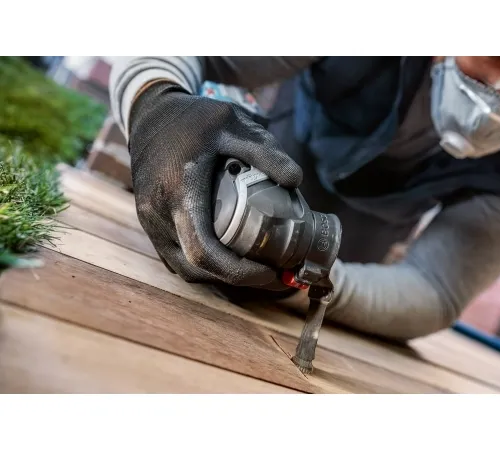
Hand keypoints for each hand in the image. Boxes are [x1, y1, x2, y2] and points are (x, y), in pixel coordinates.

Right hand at [127, 81, 302, 288]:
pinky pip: (175, 257)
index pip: (204, 251)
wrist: (148, 114)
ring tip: (255, 269)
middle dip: (236, 279)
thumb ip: (264, 151)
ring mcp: (149, 221)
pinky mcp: (149, 223)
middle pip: (196, 268)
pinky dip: (203, 266)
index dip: (239, 272)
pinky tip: (229, 257)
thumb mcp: (231, 122)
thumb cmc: (191, 118)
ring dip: (219, 275)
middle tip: (272, 275)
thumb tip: (296, 181)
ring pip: (184, 268)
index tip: (270, 272)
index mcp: (178, 191)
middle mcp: (158, 213)